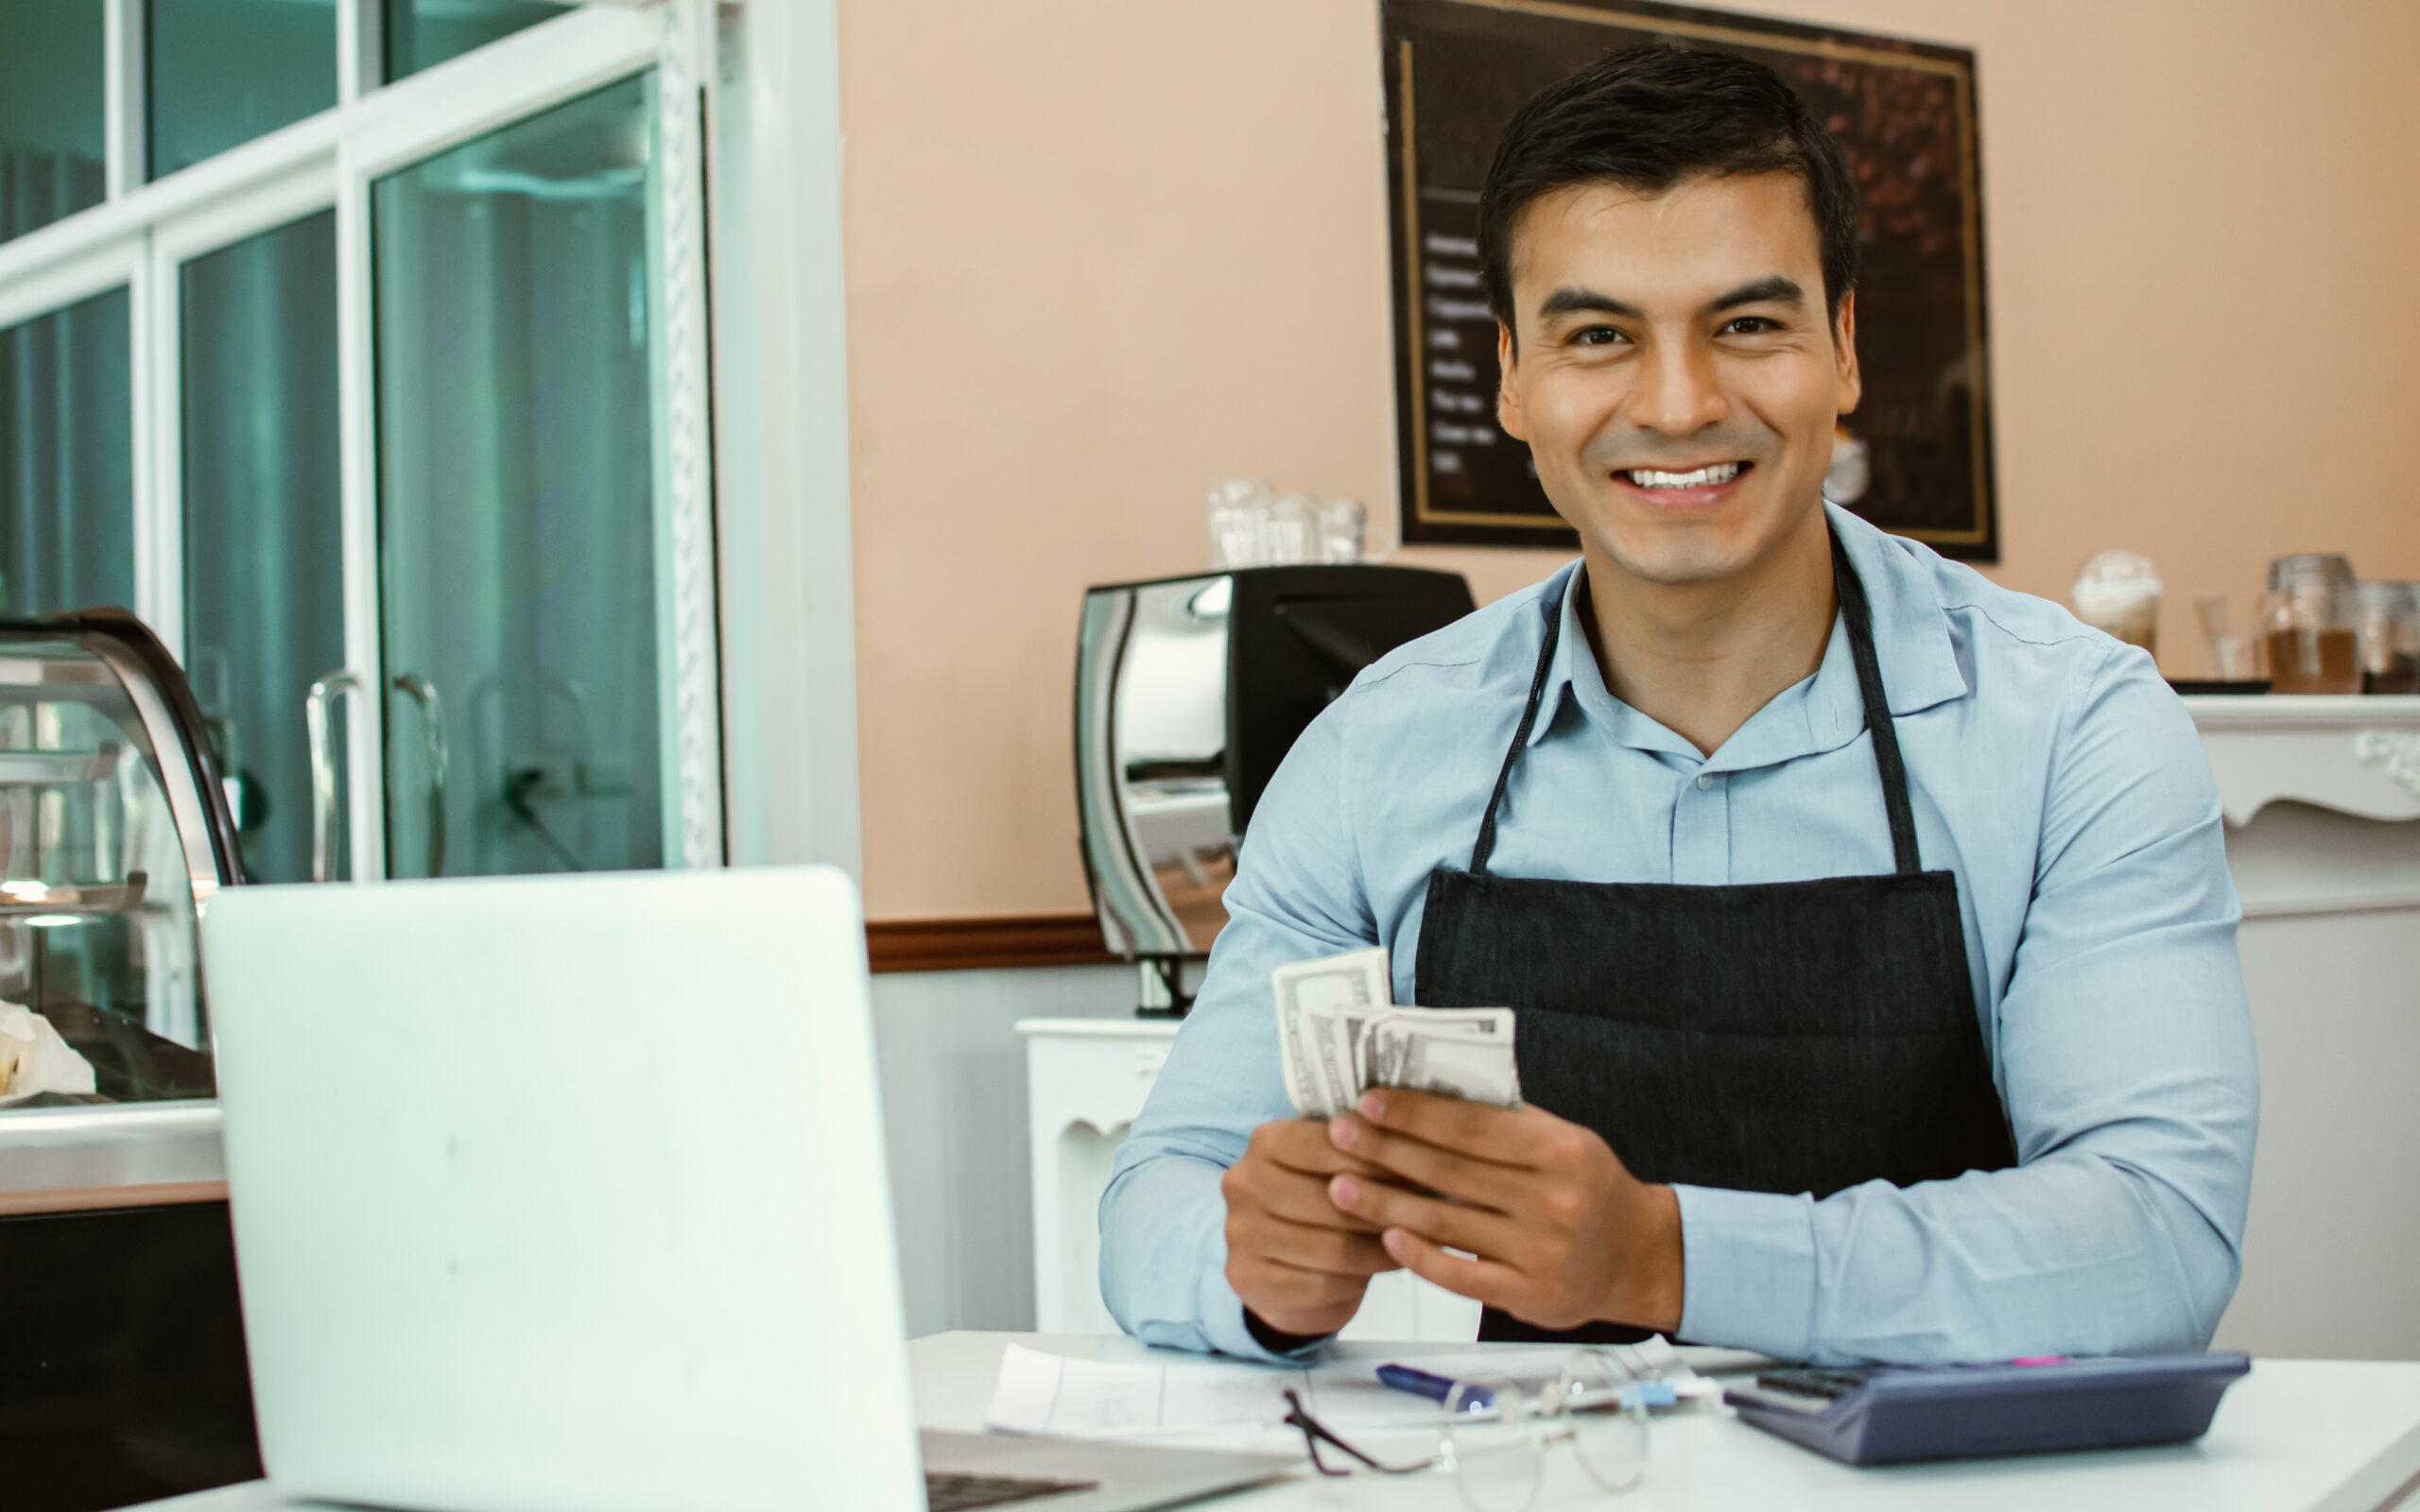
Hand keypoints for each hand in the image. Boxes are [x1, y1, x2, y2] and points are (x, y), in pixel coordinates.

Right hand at [1222, 1117, 1404, 1337]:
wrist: (1286, 1266)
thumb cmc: (1321, 1204)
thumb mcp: (1335, 1167)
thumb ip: (1362, 1152)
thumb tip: (1417, 1144)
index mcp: (1265, 1141)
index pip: (1324, 1144)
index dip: (1375, 1157)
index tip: (1418, 1168)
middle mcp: (1243, 1183)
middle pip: (1330, 1199)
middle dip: (1385, 1208)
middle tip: (1427, 1213)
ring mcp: (1240, 1233)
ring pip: (1331, 1247)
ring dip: (1381, 1248)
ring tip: (1415, 1243)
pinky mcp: (1247, 1278)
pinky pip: (1320, 1284)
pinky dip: (1360, 1279)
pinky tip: (1382, 1270)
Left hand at [1325, 1089, 1683, 1333]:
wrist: (1637, 1256)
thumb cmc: (1589, 1188)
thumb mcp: (1562, 1141)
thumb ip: (1506, 1124)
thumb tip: (1427, 1094)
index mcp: (1559, 1151)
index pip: (1473, 1126)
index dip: (1416, 1113)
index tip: (1370, 1101)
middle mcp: (1552, 1201)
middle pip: (1451, 1172)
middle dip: (1387, 1150)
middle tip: (1339, 1135)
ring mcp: (1540, 1252)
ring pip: (1446, 1222)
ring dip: (1386, 1203)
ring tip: (1341, 1185)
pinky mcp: (1529, 1294)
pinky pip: (1461, 1275)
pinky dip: (1420, 1256)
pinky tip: (1387, 1236)